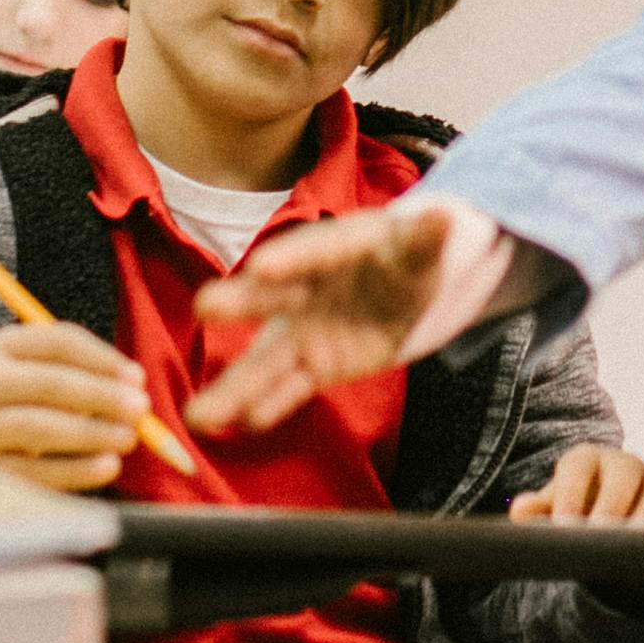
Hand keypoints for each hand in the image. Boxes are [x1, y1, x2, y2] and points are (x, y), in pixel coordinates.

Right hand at [0, 318, 154, 490]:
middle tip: (140, 410)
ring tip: (128, 439)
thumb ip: (89, 372)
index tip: (138, 378)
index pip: (59, 342)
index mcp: (6, 346)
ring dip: (91, 433)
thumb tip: (135, 385)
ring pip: (38, 426)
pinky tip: (107, 466)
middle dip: (101, 395)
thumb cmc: (26, 399)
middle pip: (49, 383)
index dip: (102, 359)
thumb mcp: (46, 370)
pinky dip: (75, 469)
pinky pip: (33, 470)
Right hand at [188, 200, 457, 432]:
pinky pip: (290, 388)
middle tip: (204, 308)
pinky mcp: (315, 365)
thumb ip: (428, 238)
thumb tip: (445, 217)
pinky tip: (239, 425)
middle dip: (241, 304)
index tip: (263, 266)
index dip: (292, 258)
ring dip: (235, 388)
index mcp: (332, 249)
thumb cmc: (407, 257)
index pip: (313, 251)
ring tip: (198, 416)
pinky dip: (269, 406)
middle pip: (270, 298)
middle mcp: (304, 289)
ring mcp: (304, 330)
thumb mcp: (423, 249)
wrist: (403, 288)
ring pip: (268, 360)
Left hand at [508, 446, 643, 530]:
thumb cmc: (576, 518)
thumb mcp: (553, 515)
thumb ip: (536, 512)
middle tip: (601, 531)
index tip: (564, 523)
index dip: (572, 491)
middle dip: (613, 502)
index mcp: (588, 461)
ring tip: (636, 541)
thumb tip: (520, 511)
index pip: (579, 466)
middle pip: (625, 472)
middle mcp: (626, 466)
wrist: (610, 537)